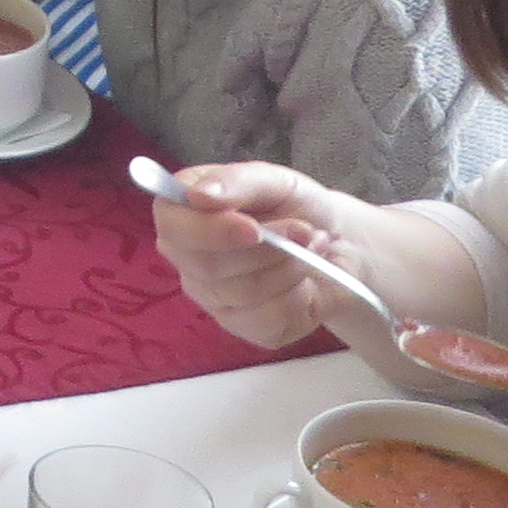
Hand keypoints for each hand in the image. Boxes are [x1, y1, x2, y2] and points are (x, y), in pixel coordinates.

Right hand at [152, 160, 356, 348]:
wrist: (335, 244)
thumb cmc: (296, 206)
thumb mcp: (275, 180)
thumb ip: (236, 181)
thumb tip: (198, 194)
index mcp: (183, 211)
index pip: (171, 227)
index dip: (209, 231)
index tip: (254, 228)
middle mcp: (187, 256)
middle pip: (207, 266)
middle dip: (267, 250)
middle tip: (304, 231)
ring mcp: (210, 297)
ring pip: (241, 294)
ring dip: (289, 269)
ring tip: (311, 248)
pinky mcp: (241, 326)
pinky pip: (263, 321)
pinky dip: (296, 298)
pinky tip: (304, 282)